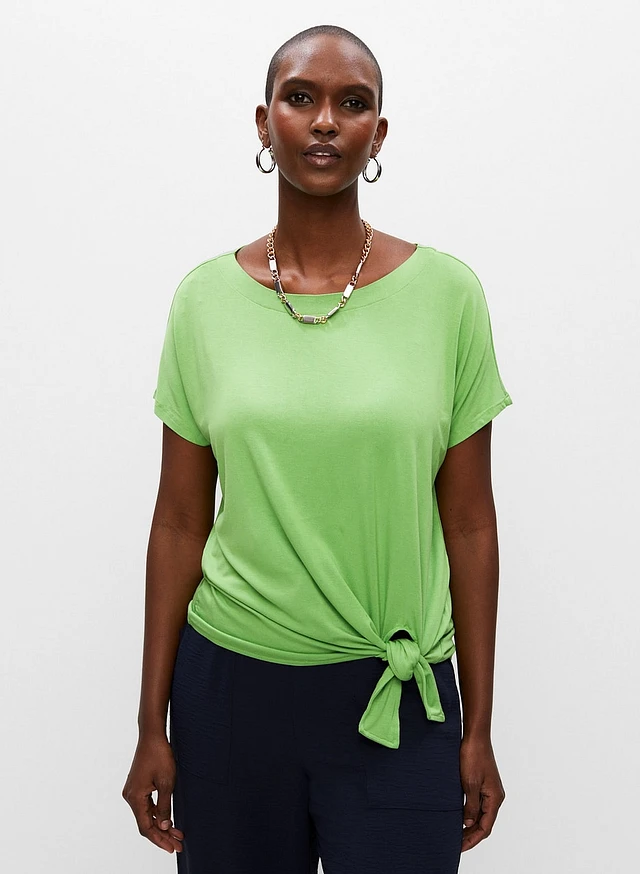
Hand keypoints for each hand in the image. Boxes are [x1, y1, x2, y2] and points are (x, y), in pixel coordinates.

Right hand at [122, 734, 183, 853]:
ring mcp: (133, 791)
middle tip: (177, 845)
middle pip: (145, 823)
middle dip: (162, 835)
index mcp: (135, 797)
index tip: (172, 847)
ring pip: (147, 815)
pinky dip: (157, 813)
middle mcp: (130, 796)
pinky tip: (168, 820)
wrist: (152, 736)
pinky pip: (147, 805)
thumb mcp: (166, 782)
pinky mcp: (138, 786)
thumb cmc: (159, 755)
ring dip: (161, 825)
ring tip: (177, 834)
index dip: (159, 839)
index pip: (145, 826)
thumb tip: (163, 826)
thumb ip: (164, 806)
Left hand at [459, 735, 504, 851]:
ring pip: (481, 814)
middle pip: (484, 822)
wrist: (475, 736)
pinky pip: (478, 804)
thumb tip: (469, 823)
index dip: (473, 839)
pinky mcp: (483, 783)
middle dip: (471, 835)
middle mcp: (495, 796)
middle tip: (456, 844)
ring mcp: (489, 789)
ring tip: (456, 833)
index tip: (460, 847)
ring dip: (470, 825)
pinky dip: (470, 813)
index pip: (485, 827)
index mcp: (495, 798)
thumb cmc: (474, 756)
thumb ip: (471, 806)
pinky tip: (460, 815)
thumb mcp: (469, 784)